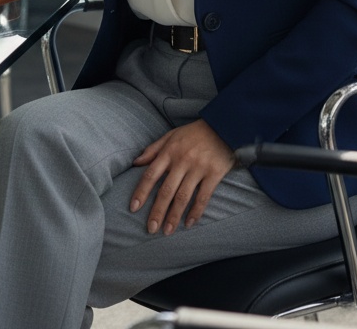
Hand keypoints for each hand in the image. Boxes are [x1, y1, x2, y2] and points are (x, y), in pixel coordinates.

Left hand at [130, 119, 235, 235]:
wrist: (223, 126)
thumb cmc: (194, 133)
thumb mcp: (171, 135)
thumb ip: (153, 149)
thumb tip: (135, 162)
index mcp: (169, 151)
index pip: (150, 174)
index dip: (141, 192)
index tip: (133, 208)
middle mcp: (182, 160)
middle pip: (166, 190)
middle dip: (157, 211)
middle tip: (150, 229)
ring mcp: (198, 168)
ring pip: (183, 196)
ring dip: (174, 216)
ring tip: (167, 231)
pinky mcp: (214, 174)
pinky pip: (203, 197)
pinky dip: (196, 212)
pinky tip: (189, 224)